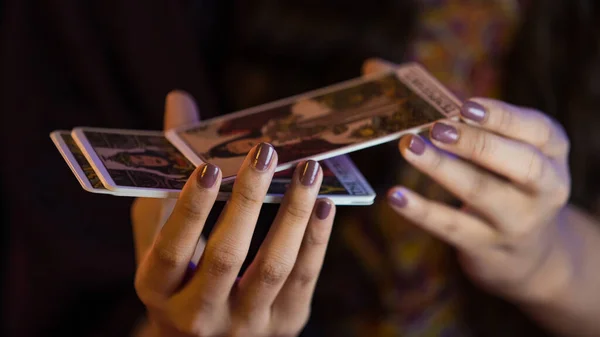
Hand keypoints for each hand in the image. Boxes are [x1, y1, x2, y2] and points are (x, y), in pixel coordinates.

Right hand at [133, 93, 335, 336]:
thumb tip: (181, 102)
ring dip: (293, 214)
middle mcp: (197, 315)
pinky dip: (316, 239)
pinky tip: (323, 203)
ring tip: (308, 169)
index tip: (209, 166)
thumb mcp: (161, 233)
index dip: (190, 209)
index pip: (171, 251)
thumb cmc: (180, 275)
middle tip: (266, 151)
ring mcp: (244, 324)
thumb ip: (169, 175)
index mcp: (157, 292)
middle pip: (226, 257)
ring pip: (273, 268)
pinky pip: (303, 279)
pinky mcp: (284, 325)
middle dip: (248, 200)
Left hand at [364, 59, 572, 303]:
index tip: (466, 106)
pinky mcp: (486, 245)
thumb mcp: (490, 141)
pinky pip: (452, 227)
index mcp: (550, 150)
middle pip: (519, 163)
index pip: (537, 130)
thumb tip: (374, 69)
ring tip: (409, 147)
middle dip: (476, 143)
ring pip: (482, 194)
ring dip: (443, 169)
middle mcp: (545, 187)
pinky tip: (395, 196)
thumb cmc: (497, 175)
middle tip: (436, 127)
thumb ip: (442, 104)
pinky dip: (422, 212)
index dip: (503, 117)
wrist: (523, 247)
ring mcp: (517, 220)